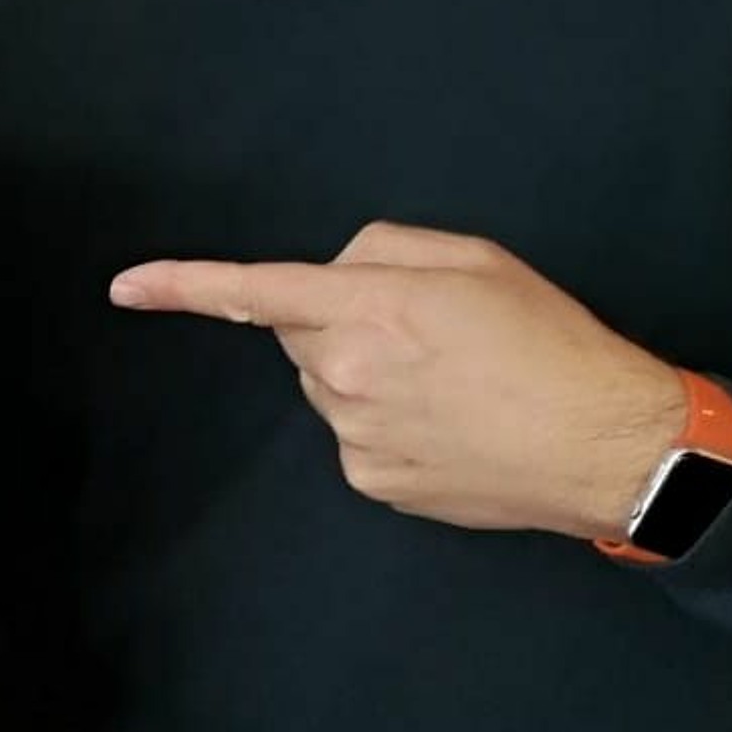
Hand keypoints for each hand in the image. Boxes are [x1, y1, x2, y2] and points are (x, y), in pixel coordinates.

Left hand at [109, 222, 682, 537]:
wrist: (606, 446)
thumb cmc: (552, 343)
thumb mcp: (476, 260)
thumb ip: (386, 249)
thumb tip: (335, 271)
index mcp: (369, 308)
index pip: (254, 291)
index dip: (183, 285)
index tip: (125, 286)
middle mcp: (346, 375)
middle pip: (301, 335)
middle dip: (340, 324)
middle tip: (424, 332)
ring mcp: (354, 436)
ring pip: (329, 387)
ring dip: (366, 376)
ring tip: (452, 383)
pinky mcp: (372, 482)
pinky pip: (355, 436)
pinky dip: (388, 424)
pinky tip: (450, 424)